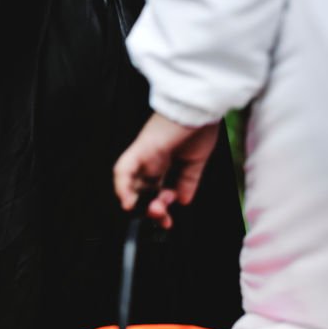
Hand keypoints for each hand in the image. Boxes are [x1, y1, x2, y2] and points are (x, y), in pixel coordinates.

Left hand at [114, 112, 220, 228]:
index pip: (154, 191)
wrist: (203, 106)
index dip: (159, 209)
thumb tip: (183, 200)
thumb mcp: (197, 159)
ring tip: (153, 211)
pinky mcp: (141, 149)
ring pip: (129, 184)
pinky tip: (129, 202)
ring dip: (139, 203)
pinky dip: (123, 187)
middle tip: (162, 219)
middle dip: (151, 210)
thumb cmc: (201, 124)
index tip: (167, 222)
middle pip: (141, 191)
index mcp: (163, 163)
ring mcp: (143, 155)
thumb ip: (188, 180)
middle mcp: (150, 160)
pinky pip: (123, 170)